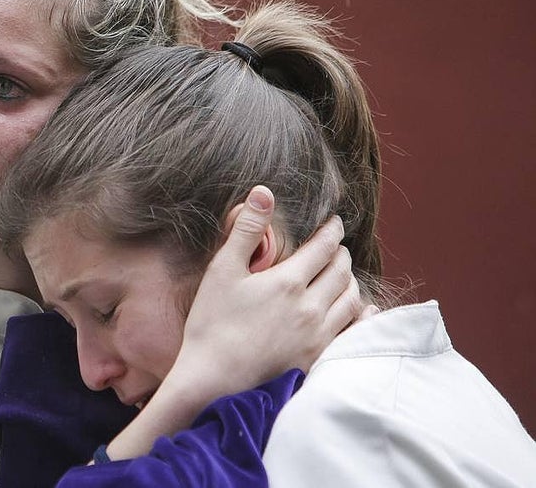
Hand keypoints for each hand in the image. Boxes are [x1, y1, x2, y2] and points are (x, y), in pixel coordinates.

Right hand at [101, 185, 362, 460]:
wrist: (213, 380)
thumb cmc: (211, 323)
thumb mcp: (222, 270)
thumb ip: (246, 230)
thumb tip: (263, 192)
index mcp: (288, 281)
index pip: (323, 247)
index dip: (331, 231)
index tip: (335, 222)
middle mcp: (311, 307)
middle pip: (341, 271)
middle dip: (341, 254)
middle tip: (336, 248)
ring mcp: (318, 335)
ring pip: (351, 300)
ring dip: (351, 281)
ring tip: (343, 274)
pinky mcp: (318, 358)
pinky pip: (353, 332)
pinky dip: (361, 315)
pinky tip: (360, 310)